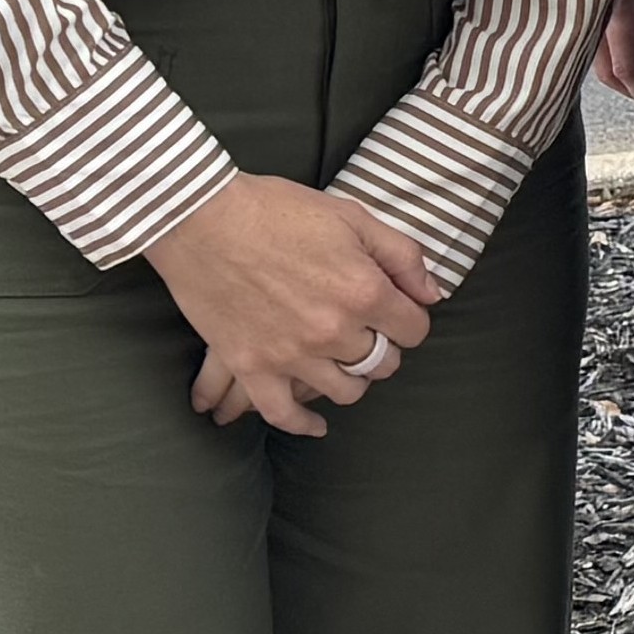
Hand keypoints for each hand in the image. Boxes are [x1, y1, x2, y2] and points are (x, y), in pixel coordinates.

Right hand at [150, 176, 441, 437]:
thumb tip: (432, 295)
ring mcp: (291, 354)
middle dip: (383, 348)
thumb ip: (401, 257)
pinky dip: (303, 423)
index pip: (414, 330)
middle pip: (382, 363)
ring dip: (351, 379)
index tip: (398, 312)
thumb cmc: (278, 210)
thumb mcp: (353, 216)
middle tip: (370, 334)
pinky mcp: (251, 366)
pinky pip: (283, 413)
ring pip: (344, 391)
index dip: (409, 319)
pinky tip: (317, 424)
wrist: (201, 219)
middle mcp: (333, 331)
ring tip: (344, 363)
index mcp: (365, 292)